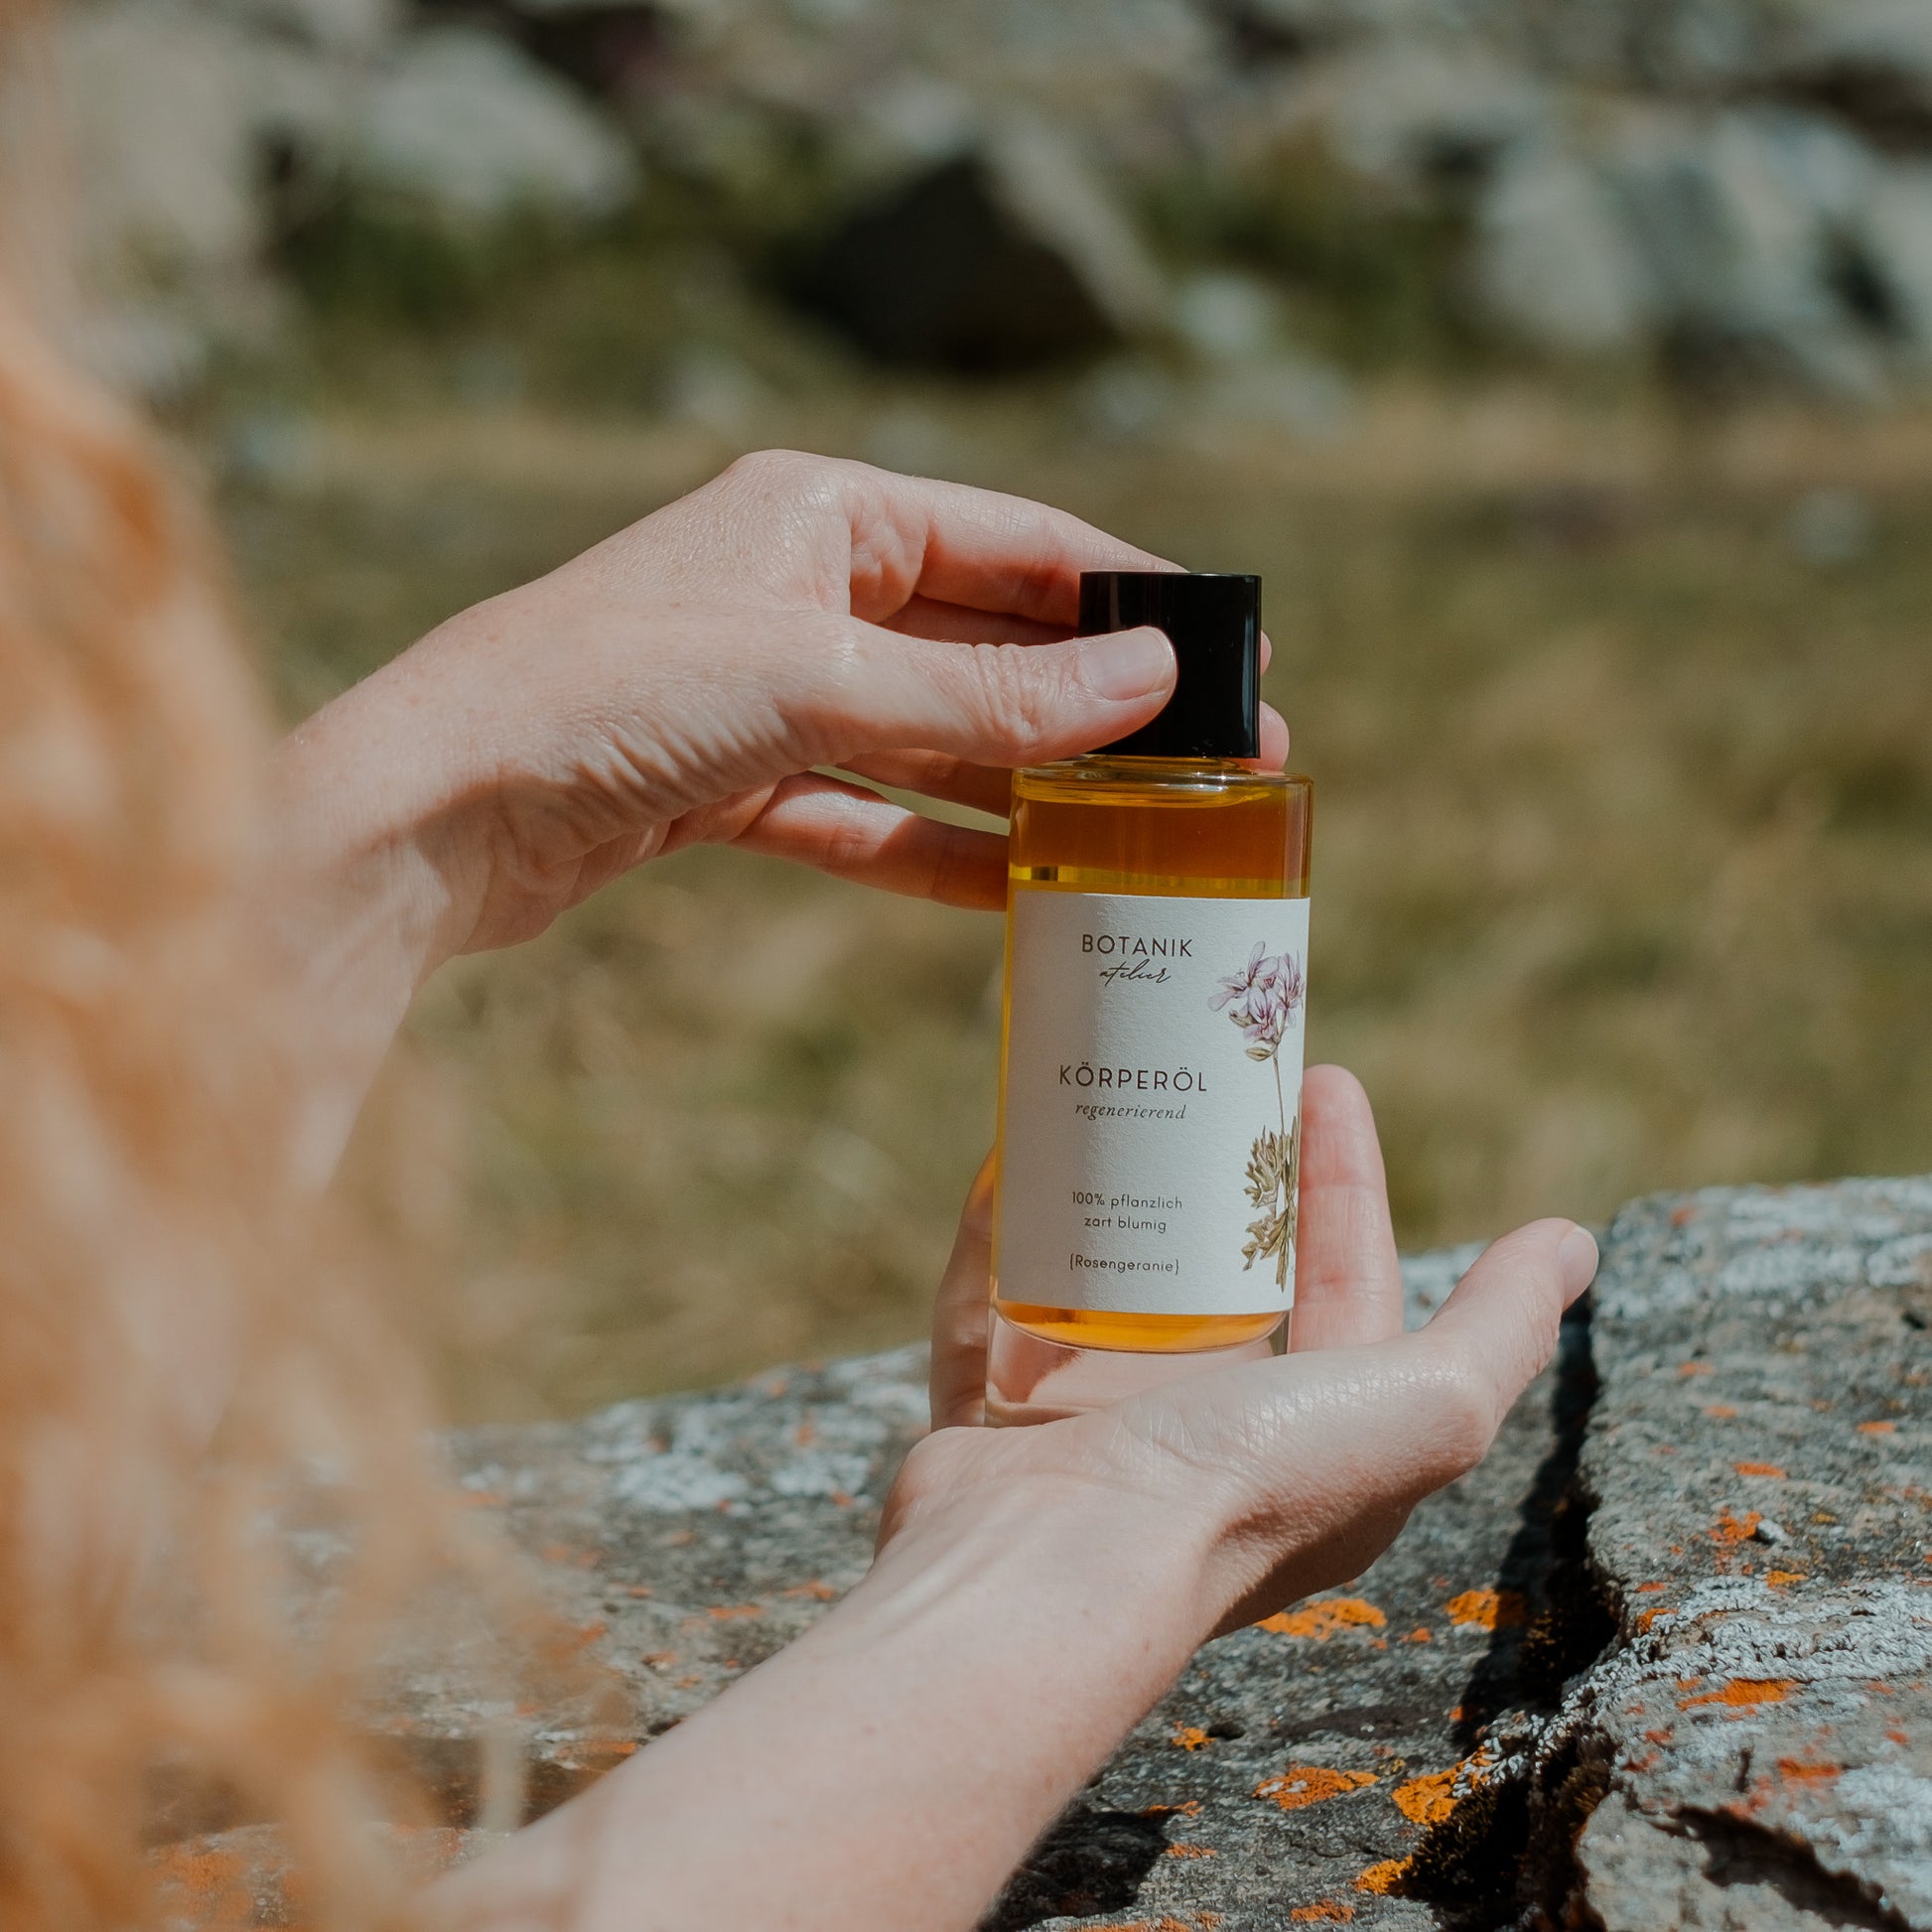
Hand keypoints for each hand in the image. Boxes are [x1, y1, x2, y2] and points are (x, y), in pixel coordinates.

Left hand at [283, 449, 1287, 959]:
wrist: (427, 811)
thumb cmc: (602, 694)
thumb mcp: (818, 681)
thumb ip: (987, 692)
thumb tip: (1150, 679)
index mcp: (821, 509)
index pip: (1019, 541)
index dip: (1131, 598)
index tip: (1235, 655)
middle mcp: (799, 586)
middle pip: (986, 643)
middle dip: (1096, 708)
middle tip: (1217, 769)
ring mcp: (767, 689)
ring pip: (933, 737)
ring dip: (1028, 786)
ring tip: (1140, 838)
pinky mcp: (732, 782)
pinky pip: (867, 812)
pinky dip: (936, 849)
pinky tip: (1017, 892)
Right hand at [905, 1064, 1597, 1636]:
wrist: (1050, 1572)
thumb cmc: (1247, 1487)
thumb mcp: (1427, 1407)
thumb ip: (1502, 1328)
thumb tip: (1573, 1242)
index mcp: (1316, 1442)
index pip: (1347, 1282)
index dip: (1346, 1178)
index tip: (1323, 1078)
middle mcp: (1208, 1440)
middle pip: (1224, 1272)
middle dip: (1229, 1171)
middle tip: (1219, 1074)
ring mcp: (1091, 1430)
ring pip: (1104, 1282)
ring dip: (1112, 1191)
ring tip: (1111, 1093)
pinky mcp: (988, 1419)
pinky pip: (989, 1303)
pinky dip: (998, 1235)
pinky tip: (1006, 1160)